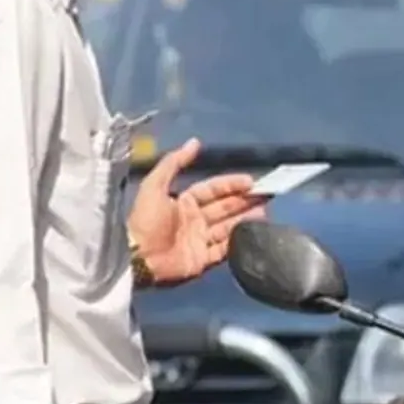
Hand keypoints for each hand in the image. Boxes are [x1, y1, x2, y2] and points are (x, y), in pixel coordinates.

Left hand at [128, 138, 267, 286]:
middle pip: (224, 207)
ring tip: (265, 211)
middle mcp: (194, 220)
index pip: (213, 190)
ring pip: (228, 227)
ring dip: (246, 219)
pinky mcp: (202, 261)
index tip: (251, 181)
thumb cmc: (146, 220)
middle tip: (267, 194)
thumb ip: (173, 163)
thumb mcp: (154, 186)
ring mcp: (199, 241)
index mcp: (184, 202)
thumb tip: (195, 142)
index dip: (231, 184)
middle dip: (244, 200)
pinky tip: (252, 233)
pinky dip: (237, 241)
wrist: (137, 257)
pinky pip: (223, 249)